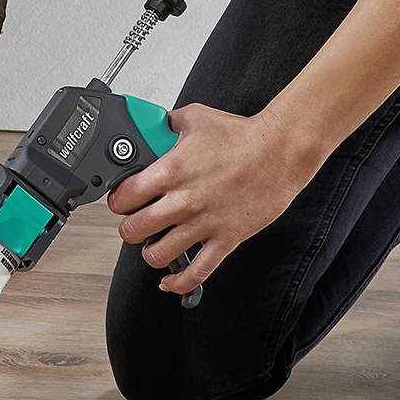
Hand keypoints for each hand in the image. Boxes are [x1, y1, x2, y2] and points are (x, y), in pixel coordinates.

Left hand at [106, 102, 315, 296]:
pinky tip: (171, 280)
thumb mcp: (196, 117)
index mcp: (170, 170)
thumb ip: (168, 123)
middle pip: (133, 230)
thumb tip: (155, 125)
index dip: (118, 201)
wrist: (280, 151)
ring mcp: (204, 223)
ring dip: (150, 252)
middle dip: (130, 228)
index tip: (122, 201)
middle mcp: (183, 200)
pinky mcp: (225, 239)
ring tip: (154, 244)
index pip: (123, 197)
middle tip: (136, 223)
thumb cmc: (243, 136)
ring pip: (157, 255)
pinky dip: (179, 283)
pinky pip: (197, 272)